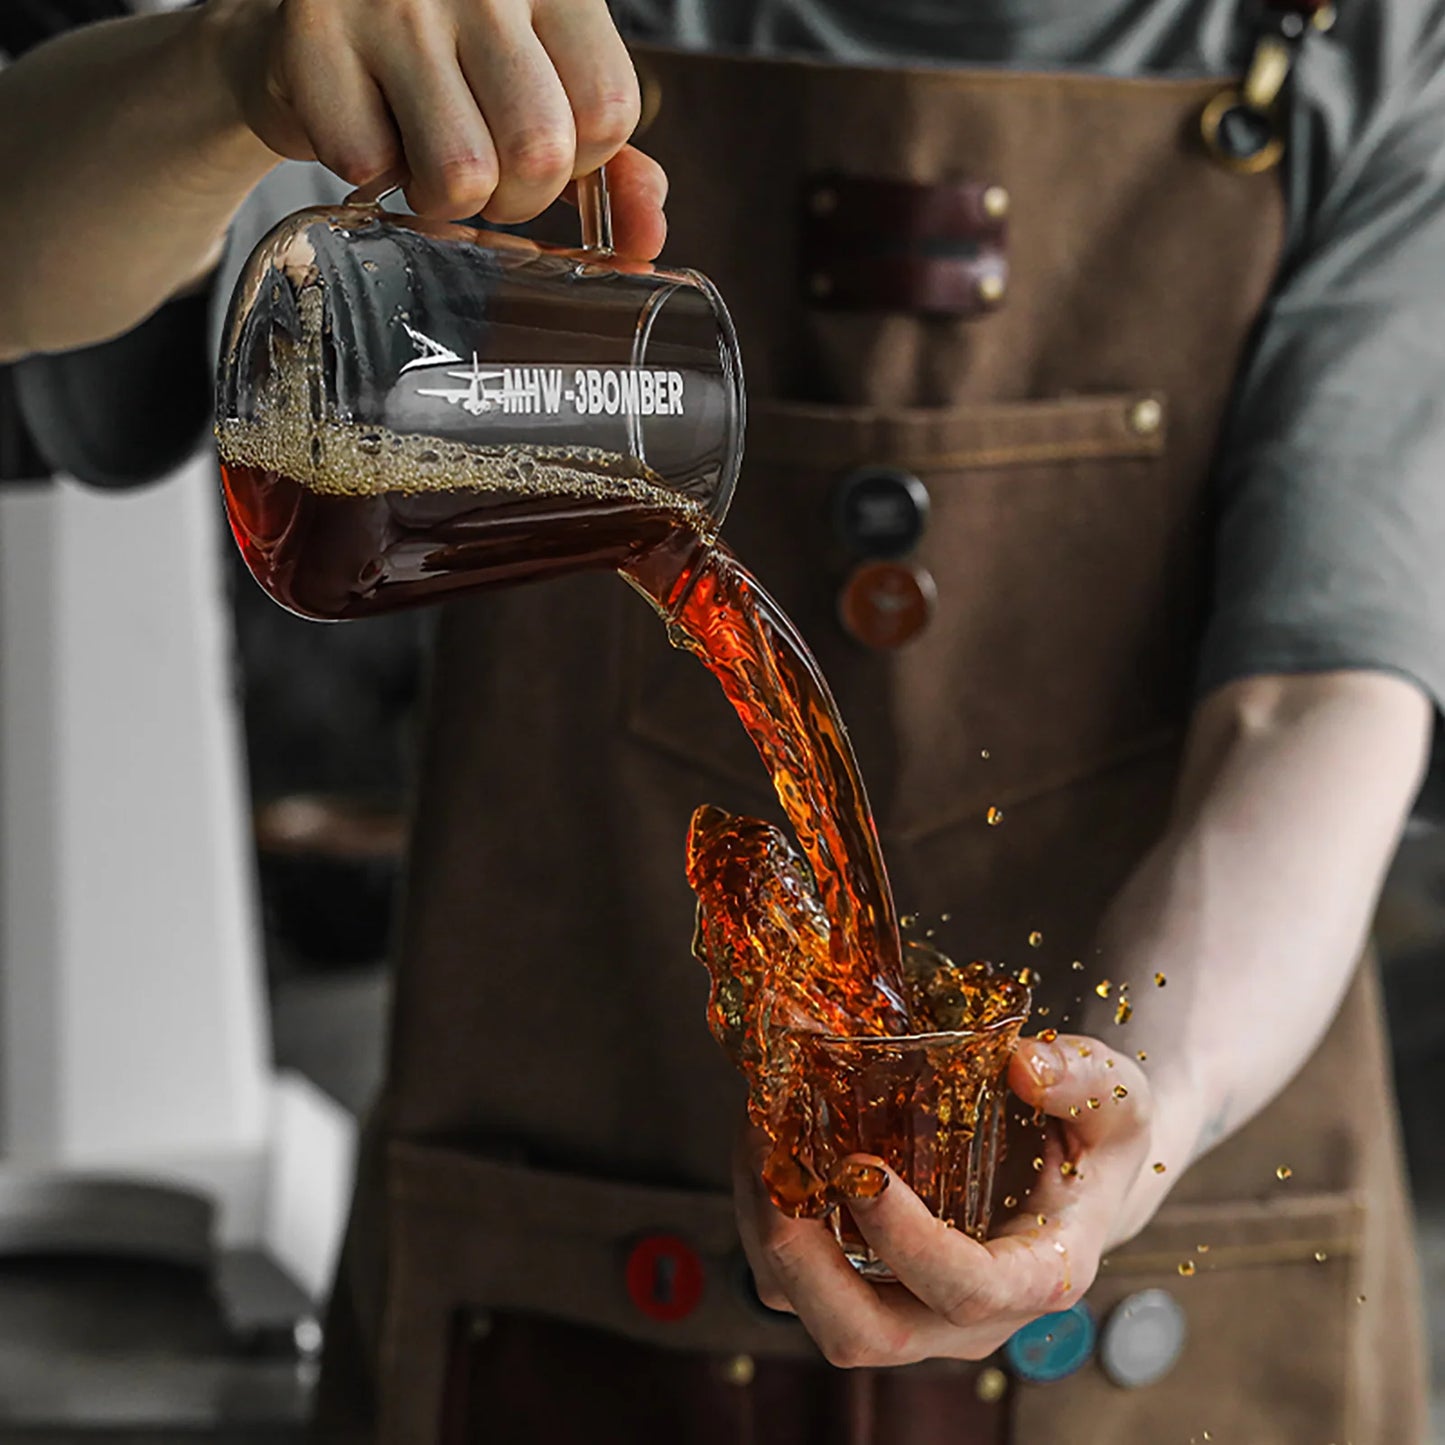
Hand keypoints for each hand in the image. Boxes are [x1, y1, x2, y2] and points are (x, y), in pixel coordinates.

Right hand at [205, 0, 666, 255]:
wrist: (312, 30)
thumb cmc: (447, 66)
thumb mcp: (545, 97)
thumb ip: (611, 167)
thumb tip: (649, 239)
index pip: (608, 111)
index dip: (576, 162)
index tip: (537, 145)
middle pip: (539, 151)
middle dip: (513, 197)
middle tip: (481, 168)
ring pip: (460, 172)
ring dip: (442, 198)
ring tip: (425, 155)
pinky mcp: (314, 30)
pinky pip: (370, 165)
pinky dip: (368, 172)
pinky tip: (366, 124)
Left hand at [733, 1035, 1157, 1366]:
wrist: (1076, 1170)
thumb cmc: (1093, 1137)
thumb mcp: (1116, 1099)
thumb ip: (1084, 1078)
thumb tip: (1025, 1067)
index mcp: (1039, 1274)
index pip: (969, 1292)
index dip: (909, 1243)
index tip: (863, 1170)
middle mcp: (970, 1315)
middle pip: (869, 1335)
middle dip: (803, 1261)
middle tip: (774, 1167)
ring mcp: (913, 1306)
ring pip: (815, 1311)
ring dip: (767, 1233)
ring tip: (756, 1139)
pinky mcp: (870, 1284)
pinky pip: (797, 1281)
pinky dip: (765, 1221)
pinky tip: (763, 1147)